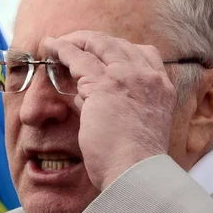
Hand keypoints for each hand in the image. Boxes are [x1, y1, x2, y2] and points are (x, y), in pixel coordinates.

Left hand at [44, 31, 176, 190]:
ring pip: (98, 45)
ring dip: (75, 40)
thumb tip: (84, 97)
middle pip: (118, 44)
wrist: (136, 172)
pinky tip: (50, 47)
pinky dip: (63, 49)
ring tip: (57, 43)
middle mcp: (148, 77)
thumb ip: (112, 107)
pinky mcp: (104, 85)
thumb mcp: (134, 127)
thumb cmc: (134, 161)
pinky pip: (79, 58)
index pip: (144, 54)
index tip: (100, 53)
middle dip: (93, 40)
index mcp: (162, 88)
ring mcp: (127, 78)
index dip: (118, 50)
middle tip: (73, 42)